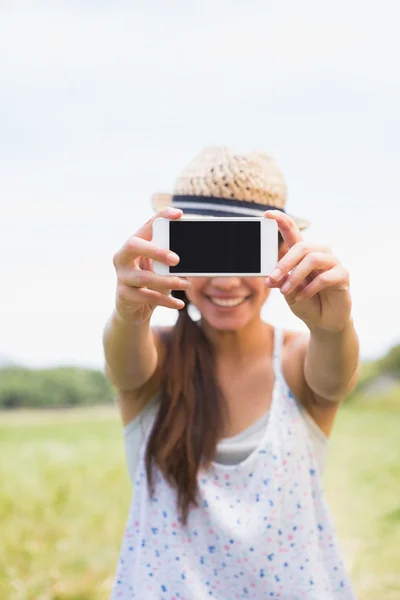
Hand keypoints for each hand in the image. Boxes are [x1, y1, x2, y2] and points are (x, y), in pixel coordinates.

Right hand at [112, 207, 189, 324]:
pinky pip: (147, 297)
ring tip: (186, 284)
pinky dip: (166, 300)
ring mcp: (122, 276)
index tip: (179, 214)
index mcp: (133, 245)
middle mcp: (123, 257)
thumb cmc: (150, 284)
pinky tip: (179, 303)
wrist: (133, 311)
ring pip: (144, 277)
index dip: (161, 216)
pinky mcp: (124, 295)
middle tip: (177, 260)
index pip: (147, 225)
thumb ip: (170, 261)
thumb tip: (193, 256)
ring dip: (168, 281)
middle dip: (156, 250)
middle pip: (134, 245)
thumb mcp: (160, 270)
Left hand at [264, 210, 351, 331]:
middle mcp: (319, 253)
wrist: (324, 321)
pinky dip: (310, 288)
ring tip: (285, 291)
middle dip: (284, 263)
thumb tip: (271, 276)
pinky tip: (302, 297)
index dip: (281, 221)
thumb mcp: (287, 292)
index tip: (267, 213)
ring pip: (313, 259)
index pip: (293, 232)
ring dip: (295, 276)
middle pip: (302, 247)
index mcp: (304, 253)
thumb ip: (281, 281)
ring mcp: (333, 263)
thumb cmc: (306, 302)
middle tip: (272, 279)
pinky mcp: (343, 276)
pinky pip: (325, 277)